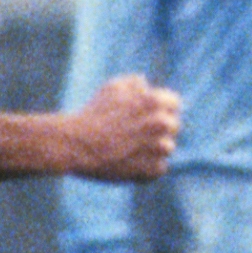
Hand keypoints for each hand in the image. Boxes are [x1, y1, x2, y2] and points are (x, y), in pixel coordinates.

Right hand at [68, 73, 182, 181]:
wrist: (77, 144)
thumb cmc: (93, 113)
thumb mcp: (113, 87)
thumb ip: (135, 83)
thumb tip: (146, 86)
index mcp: (156, 102)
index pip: (174, 104)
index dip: (160, 108)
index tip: (145, 115)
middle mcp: (162, 124)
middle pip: (173, 126)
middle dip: (157, 129)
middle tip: (134, 133)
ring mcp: (158, 148)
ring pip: (167, 147)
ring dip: (154, 149)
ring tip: (130, 148)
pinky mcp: (151, 170)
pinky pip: (159, 168)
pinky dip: (147, 168)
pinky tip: (129, 162)